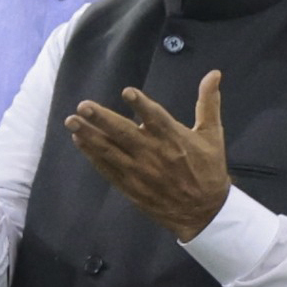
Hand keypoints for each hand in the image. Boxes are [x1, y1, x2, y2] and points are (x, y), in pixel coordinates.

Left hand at [64, 72, 229, 240]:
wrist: (203, 213)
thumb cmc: (208, 169)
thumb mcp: (212, 135)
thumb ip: (209, 103)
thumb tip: (214, 73)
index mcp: (176, 139)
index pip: (157, 119)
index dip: (143, 106)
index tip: (127, 92)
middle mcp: (155, 154)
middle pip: (125, 134)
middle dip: (103, 119)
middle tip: (83, 106)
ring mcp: (140, 172)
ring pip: (111, 151)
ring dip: (89, 136)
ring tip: (71, 122)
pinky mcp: (131, 187)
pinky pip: (108, 169)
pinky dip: (93, 156)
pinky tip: (79, 142)